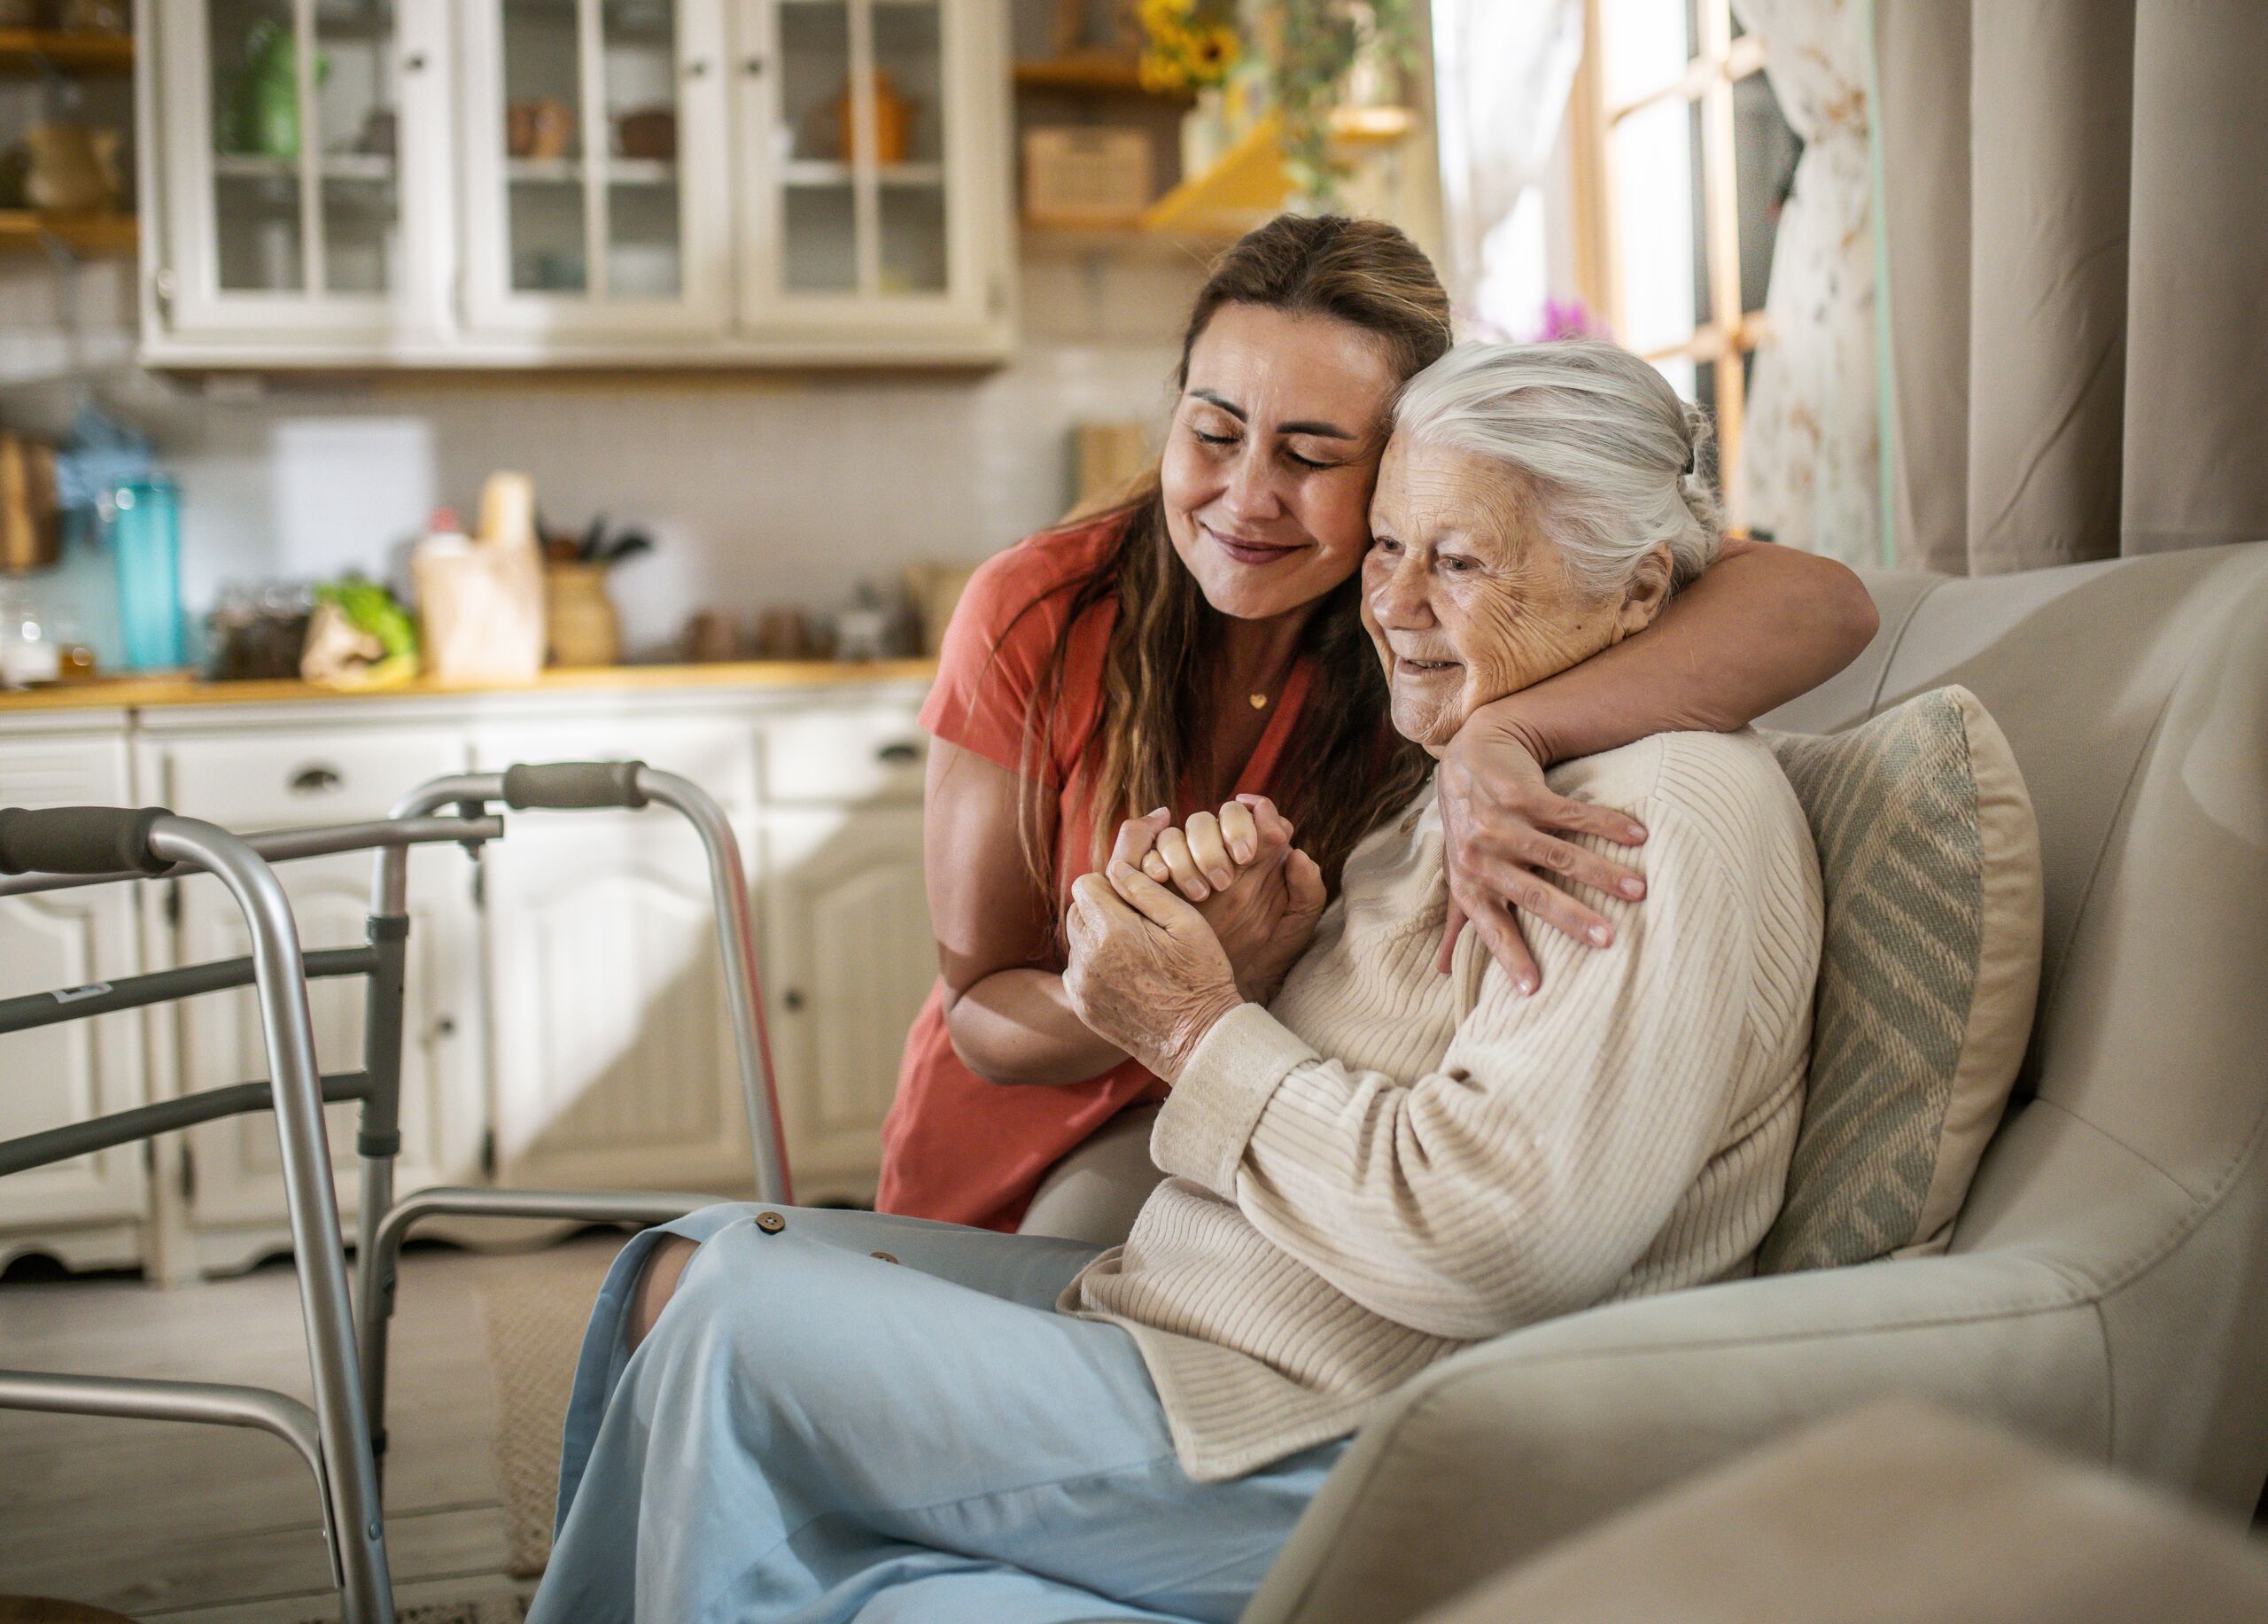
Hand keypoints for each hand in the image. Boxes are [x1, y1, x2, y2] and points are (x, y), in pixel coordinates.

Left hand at [1063, 852, 1243, 1082]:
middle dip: (1101, 909)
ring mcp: (1082, 984)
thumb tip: (1115, 867)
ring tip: (1135, 953)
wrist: (1198, 1039)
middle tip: (1137, 925)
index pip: (1085, 884)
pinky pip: (1076, 971)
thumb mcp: (1186, 923)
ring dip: (1097, 938)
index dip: (1109, 885)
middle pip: (1076, 910)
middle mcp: (1087, 956)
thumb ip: (1146, 890)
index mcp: (1113, 929)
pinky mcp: (1082, 1006)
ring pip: (1075, 941)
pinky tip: (1127, 976)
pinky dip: (1094, 967)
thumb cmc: (1201, 977)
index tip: (1133, 899)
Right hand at [1127, 800, 1325, 1003]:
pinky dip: (1154, 861)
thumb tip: (1297, 852)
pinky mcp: (1158, 879)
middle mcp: (1223, 850)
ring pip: (1180, 830)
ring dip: (1188, 855)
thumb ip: (1309, 890)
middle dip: (1218, 839)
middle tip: (1226, 879)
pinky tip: (1162, 880)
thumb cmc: (1268, 956)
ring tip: (1201, 893)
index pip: (1256, 813)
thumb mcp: (1297, 927)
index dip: (1253, 820)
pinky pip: (1149, 853)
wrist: (1230, 991)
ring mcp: (1189, 861)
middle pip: (1215, 815)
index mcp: (1259, 854)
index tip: (1250, 852)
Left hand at [1437, 707, 1649, 992]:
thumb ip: (1458, 920)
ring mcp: (1501, 823)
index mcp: (1469, 883)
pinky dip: (1606, 824)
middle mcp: (1481, 855)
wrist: (1468, 756)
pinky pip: (1571, 814)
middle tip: (1608, 939)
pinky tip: (1639, 835)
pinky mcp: (1522, 794)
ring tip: (1638, 890)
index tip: (1534, 990)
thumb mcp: (1459, 874)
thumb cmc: (1468, 826)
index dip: (1510, 957)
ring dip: (1602, 872)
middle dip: (1571, 918)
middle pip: (1532, 893)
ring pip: (1558, 854)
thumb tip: (1443, 972)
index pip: (1492, 927)